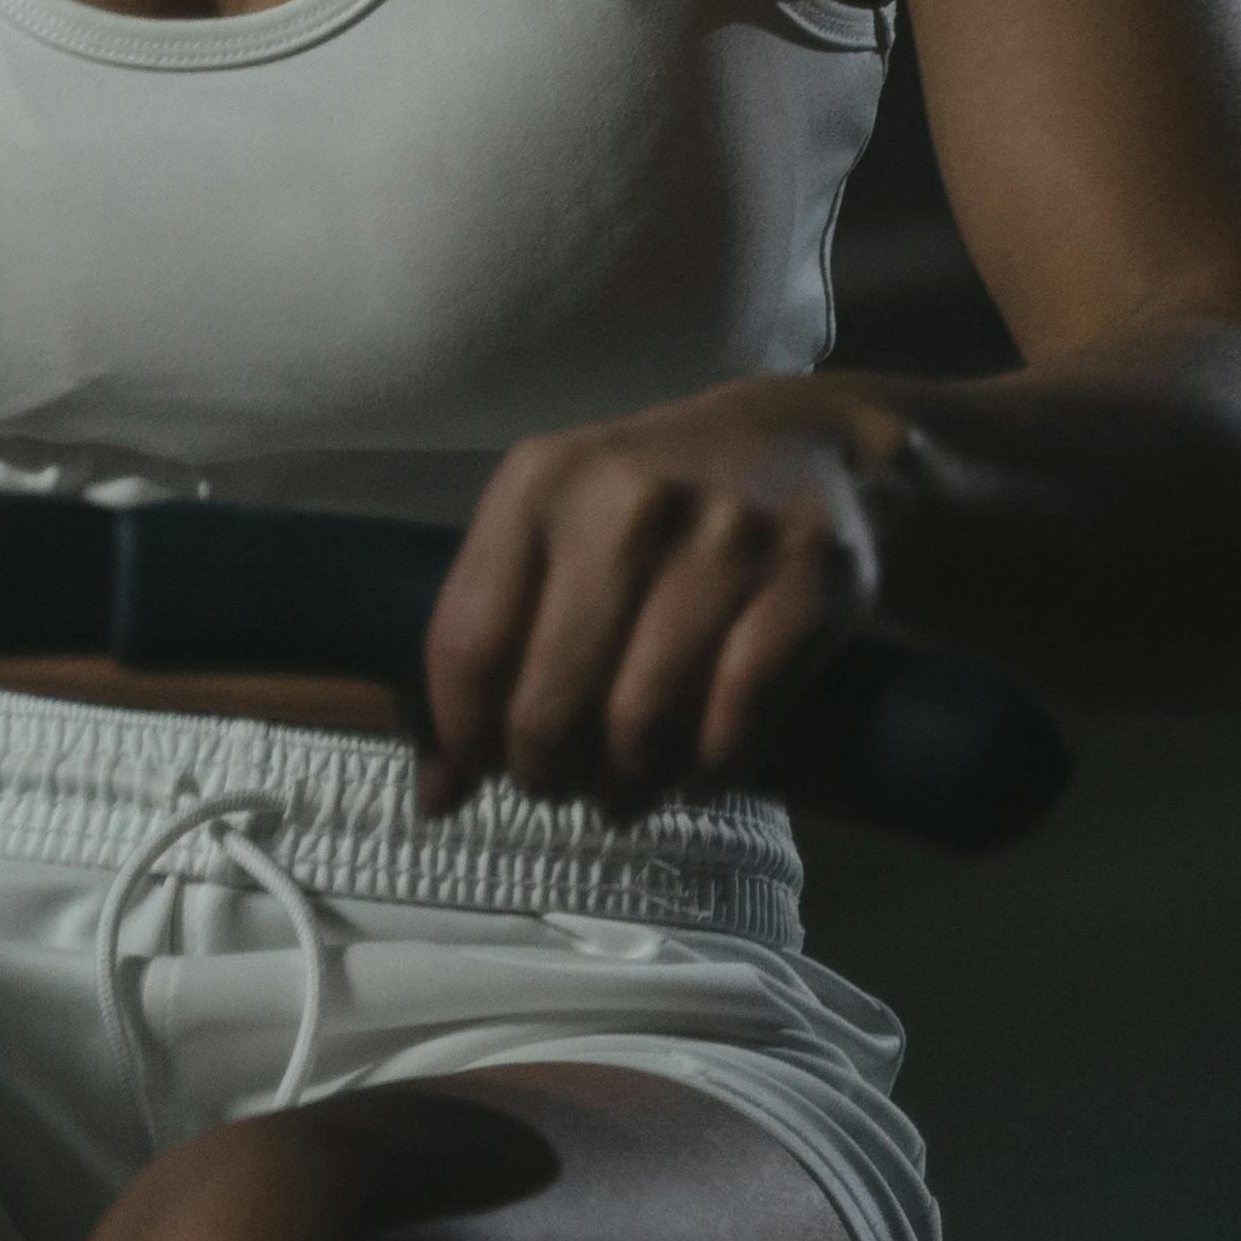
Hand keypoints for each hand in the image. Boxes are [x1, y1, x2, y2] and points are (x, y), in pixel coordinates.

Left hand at [420, 377, 899, 819]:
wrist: (797, 441)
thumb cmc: (649, 502)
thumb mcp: (552, 535)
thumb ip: (488, 649)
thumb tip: (434, 798)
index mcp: (541, 481)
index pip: (468, 643)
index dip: (465, 734)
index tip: (484, 766)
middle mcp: (627, 499)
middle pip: (550, 699)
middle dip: (545, 772)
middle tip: (559, 786)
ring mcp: (725, 538)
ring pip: (642, 721)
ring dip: (626, 784)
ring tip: (622, 791)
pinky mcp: (805, 581)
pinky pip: (735, 720)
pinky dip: (706, 771)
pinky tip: (693, 775)